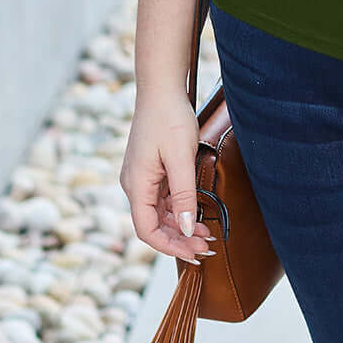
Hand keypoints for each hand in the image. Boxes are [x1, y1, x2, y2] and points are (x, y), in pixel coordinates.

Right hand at [119, 90, 216, 265]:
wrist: (162, 88)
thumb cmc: (170, 118)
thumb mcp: (181, 157)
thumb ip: (183, 194)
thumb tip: (184, 228)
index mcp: (136, 185)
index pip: (147, 230)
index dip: (170, 246)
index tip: (194, 254)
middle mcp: (134, 185)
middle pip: (154, 224)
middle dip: (179, 239)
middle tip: (207, 248)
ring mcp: (142, 178)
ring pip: (159, 213)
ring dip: (181, 226)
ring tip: (206, 234)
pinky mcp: (151, 170)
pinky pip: (163, 199)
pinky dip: (179, 210)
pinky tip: (196, 214)